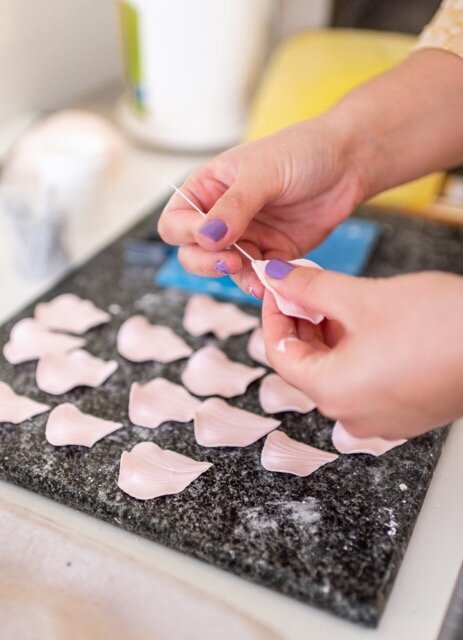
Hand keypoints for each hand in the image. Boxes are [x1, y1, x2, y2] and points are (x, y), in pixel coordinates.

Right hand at [157, 116, 363, 296]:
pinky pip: (255, 277)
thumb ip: (235, 204)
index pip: (175, 221)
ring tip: (258, 274)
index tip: (211, 237)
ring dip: (236, 277)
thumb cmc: (303, 151)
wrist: (348, 163)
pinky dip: (261, 283)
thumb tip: (208, 236)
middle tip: (232, 261)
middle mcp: (221, 215)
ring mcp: (245, 237)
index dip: (187, 234)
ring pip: (222, 270)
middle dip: (207, 262)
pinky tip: (272, 282)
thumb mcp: (263, 171)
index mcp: (208, 188)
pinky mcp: (271, 253)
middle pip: (192, 252)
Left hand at [261, 262, 462, 438]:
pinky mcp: (402, 411)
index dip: (273, 314)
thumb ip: (311, 288)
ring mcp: (378, 418)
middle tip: (307, 285)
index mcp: (332, 391)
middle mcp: (350, 414)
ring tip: (338, 297)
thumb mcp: (364, 298)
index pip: (279, 353)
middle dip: (302, 321)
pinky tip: (366, 322)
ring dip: (328, 334)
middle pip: (305, 364)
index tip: (278, 287)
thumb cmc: (442, 327)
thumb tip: (276, 278)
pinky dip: (353, 351)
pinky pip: (361, 381)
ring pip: (334, 371)